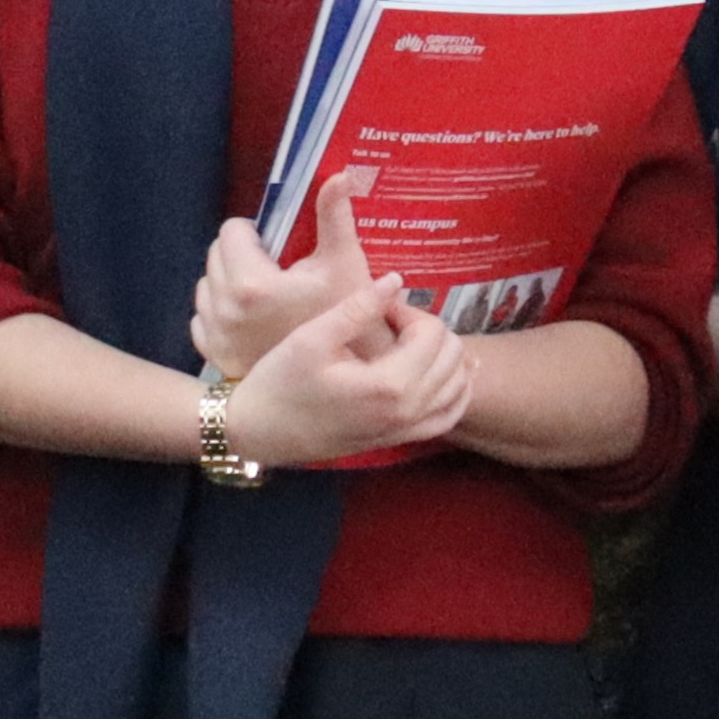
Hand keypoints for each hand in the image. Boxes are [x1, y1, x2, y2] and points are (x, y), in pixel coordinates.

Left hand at [192, 178, 380, 381]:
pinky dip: (221, 311)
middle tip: (277, 270)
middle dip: (243, 254)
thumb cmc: (345, 323)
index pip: (232, 231)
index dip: (257, 233)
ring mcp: (213, 331)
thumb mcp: (345, 265)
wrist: (336, 383)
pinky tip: (252, 319)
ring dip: (229, 281)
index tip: (279, 248)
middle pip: (216, 254)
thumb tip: (339, 174)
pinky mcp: (210, 350)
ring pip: (208, 284)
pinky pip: (203, 315)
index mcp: (251, 283)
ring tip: (265, 295)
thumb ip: (334, 218)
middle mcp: (222, 307)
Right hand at [219, 271, 472, 466]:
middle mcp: (408, 410)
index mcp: (390, 384)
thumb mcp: (312, 338)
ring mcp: (407, 429)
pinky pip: (449, 416)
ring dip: (445, 356)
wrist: (258, 431)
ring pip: (460, 385)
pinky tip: (439, 374)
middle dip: (428, 330)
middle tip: (392, 323)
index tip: (380, 309)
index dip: (409, 311)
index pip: (431, 333)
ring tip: (409, 342)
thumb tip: (397, 280)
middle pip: (452, 356)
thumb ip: (357, 308)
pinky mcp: (400, 439)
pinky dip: (455, 392)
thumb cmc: (278, 383)